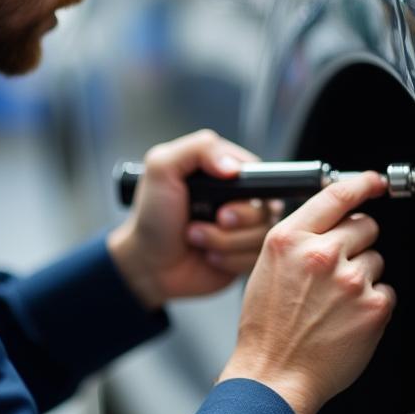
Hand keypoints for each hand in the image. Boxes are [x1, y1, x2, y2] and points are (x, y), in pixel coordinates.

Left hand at [107, 129, 278, 308]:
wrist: (147, 264)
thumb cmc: (152, 216)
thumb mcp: (162, 169)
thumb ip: (198, 149)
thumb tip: (234, 166)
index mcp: (224, 172)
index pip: (259, 172)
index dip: (246, 189)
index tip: (222, 202)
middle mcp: (239, 198)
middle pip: (267, 206)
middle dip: (234, 220)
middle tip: (205, 221)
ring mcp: (244, 228)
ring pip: (262, 234)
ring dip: (224, 241)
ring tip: (196, 238)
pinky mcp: (246, 256)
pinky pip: (257, 258)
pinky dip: (229, 260)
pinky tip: (208, 256)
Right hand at [217, 171, 393, 413]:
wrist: (273, 374)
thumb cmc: (267, 327)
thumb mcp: (268, 267)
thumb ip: (300, 239)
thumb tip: (334, 222)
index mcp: (289, 238)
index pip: (336, 195)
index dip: (362, 183)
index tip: (375, 181)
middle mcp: (320, 253)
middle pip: (365, 226)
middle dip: (357, 243)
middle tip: (337, 271)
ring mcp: (350, 279)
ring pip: (376, 260)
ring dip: (363, 277)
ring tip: (334, 303)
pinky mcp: (373, 306)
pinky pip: (385, 291)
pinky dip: (371, 305)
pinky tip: (346, 320)